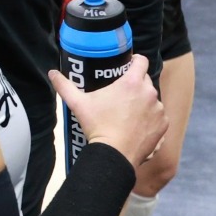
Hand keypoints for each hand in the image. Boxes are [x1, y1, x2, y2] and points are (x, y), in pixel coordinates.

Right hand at [50, 54, 166, 162]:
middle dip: (135, 85)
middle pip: (145, 81)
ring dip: (143, 103)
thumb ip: (64, 86)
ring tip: (128, 114)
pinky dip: (150, 120)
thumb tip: (52, 73)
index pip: (141, 61)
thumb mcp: (78, 104)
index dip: (135, 61)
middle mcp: (150, 93)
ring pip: (152, 100)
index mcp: (132, 83)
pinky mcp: (163, 125)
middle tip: (121, 95)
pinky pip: (158, 117)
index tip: (127, 66)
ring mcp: (158, 110)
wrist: (115, 154)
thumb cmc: (98, 126)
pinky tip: (136, 127)